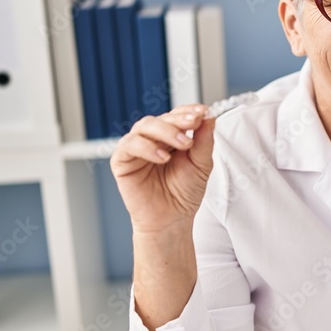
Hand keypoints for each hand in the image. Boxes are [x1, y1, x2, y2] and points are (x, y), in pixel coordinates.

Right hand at [109, 105, 215, 233]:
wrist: (171, 220)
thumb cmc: (184, 194)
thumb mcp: (201, 165)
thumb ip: (204, 141)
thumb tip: (208, 116)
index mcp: (171, 137)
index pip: (178, 115)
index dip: (189, 111)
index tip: (204, 112)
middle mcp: (153, 139)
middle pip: (162, 118)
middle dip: (179, 119)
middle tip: (194, 123)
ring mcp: (136, 148)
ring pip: (145, 126)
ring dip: (166, 131)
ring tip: (183, 145)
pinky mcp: (122, 160)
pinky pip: (130, 145)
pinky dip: (147, 147)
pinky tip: (163, 157)